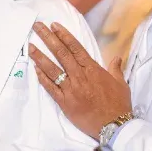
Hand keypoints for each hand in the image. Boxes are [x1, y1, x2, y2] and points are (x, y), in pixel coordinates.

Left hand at [29, 22, 131, 137]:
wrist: (114, 126)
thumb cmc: (119, 104)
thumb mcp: (121, 83)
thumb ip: (115, 69)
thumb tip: (116, 58)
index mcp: (93, 69)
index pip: (75, 48)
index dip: (64, 35)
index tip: (54, 25)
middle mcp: (80, 76)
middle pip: (61, 54)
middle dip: (48, 38)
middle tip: (37, 27)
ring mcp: (71, 89)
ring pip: (53, 69)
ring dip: (40, 56)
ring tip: (30, 46)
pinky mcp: (65, 103)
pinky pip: (51, 88)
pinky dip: (42, 78)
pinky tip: (35, 69)